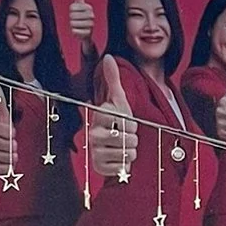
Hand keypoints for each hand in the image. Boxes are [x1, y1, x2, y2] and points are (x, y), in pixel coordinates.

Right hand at [0, 87, 14, 173]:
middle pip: (1, 145)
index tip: (13, 132)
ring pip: (0, 157)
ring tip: (14, 153)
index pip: (0, 130)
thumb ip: (0, 102)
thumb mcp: (3, 115)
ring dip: (10, 156)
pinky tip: (9, 162)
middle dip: (11, 145)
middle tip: (14, 144)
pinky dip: (6, 167)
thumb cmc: (2, 127)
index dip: (9, 132)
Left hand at [69, 0, 94, 44]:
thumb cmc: (81, 16)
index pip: (71, 7)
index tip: (76, 12)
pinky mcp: (88, 34)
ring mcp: (90, 25)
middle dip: (71, 19)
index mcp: (88, 7)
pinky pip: (75, 32)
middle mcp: (91, 15)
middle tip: (76, 20)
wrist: (86, 32)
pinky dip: (73, 32)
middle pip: (71, 15)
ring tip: (77, 26)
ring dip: (72, 26)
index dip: (71, 11)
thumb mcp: (80, 3)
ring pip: (72, 24)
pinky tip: (77, 32)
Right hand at [91, 55, 137, 181]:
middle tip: (123, 136)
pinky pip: (125, 165)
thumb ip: (113, 79)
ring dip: (131, 151)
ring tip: (122, 148)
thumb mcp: (117, 100)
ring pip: (129, 151)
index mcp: (98, 117)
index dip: (130, 122)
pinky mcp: (100, 168)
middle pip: (129, 136)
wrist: (108, 149)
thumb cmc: (116, 123)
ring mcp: (96, 152)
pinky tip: (118, 160)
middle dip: (132, 137)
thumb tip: (109, 57)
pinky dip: (126, 164)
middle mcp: (93, 135)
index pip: (125, 120)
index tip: (123, 121)